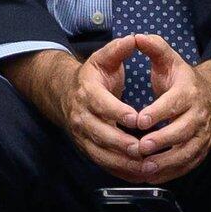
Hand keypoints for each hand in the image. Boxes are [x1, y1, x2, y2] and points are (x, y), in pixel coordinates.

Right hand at [0, 41, 145, 181]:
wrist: (66, 95)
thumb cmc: (92, 77)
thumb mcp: (103, 59)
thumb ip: (118, 50)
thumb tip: (133, 39)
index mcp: (86, 93)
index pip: (100, 104)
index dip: (117, 112)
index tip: (136, 118)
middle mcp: (81, 116)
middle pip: (100, 133)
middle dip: (122, 142)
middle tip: (143, 148)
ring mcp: (82, 134)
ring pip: (101, 152)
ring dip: (122, 160)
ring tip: (144, 164)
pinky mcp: (86, 147)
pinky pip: (102, 162)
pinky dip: (119, 169)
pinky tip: (138, 172)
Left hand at [129, 35, 210, 182]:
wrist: (210, 95)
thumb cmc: (181, 80)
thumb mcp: (169, 60)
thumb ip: (153, 49)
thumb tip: (136, 36)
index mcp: (188, 92)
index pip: (175, 103)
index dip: (158, 112)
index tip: (139, 120)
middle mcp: (198, 114)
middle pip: (183, 130)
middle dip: (162, 140)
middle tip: (140, 147)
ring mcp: (201, 134)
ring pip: (187, 151)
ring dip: (166, 161)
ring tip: (144, 167)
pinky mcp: (201, 149)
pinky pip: (189, 163)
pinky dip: (172, 172)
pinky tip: (152, 176)